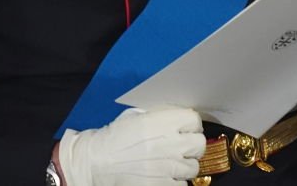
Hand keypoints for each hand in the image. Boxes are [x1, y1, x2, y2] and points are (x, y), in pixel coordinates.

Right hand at [57, 107, 204, 185]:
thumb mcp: (135, 117)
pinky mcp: (163, 185)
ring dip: (184, 166)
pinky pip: (182, 185)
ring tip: (169, 164)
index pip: (193, 119)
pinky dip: (175, 181)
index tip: (184, 128)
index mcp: (160, 122)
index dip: (189, 124)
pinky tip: (163, 176)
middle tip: (181, 147)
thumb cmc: (114, 138)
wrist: (97, 163)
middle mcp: (168, 144)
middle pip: (199, 143)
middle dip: (191, 145)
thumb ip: (159, 116)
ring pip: (193, 167)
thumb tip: (179, 117)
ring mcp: (168, 167)